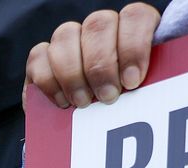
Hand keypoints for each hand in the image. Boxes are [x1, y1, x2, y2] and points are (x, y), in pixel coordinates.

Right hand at [27, 4, 160, 107]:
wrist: (93, 130)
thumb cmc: (125, 107)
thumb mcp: (145, 93)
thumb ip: (149, 83)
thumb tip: (143, 86)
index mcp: (133, 28)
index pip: (135, 17)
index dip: (133, 47)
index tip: (132, 81)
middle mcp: (101, 27)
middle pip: (98, 25)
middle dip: (101, 65)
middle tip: (107, 96)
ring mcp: (70, 38)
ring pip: (66, 35)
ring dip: (73, 73)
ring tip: (83, 102)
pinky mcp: (42, 57)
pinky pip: (38, 56)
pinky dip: (49, 81)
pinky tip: (62, 101)